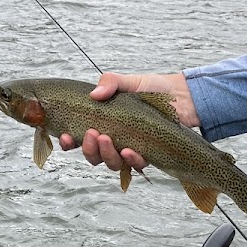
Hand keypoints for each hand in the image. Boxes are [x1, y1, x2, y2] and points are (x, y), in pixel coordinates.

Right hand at [58, 72, 198, 171]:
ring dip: (107, 155)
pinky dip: (131, 160)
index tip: (65, 136)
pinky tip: (129, 150)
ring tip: (107, 139)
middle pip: (93, 156)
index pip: (78, 139)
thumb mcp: (127, 81)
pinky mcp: (147, 155)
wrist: (181, 95)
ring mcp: (129, 150)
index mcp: (102, 125)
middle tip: (91, 134)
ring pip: (112, 163)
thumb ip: (110, 83)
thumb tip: (95, 94)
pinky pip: (136, 165)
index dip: (68, 142)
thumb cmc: (150, 88)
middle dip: (89, 149)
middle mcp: (113, 141)